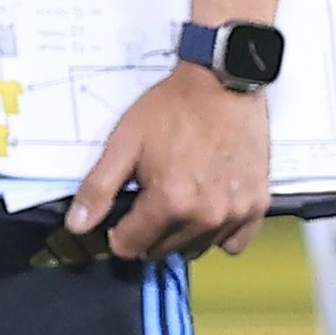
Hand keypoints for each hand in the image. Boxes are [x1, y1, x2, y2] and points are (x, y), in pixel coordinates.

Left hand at [70, 64, 271, 260]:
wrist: (223, 85)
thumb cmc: (174, 109)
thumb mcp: (124, 143)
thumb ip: (98, 188)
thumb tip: (77, 225)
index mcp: (170, 201)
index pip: (131, 245)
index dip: (118, 232)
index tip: (120, 217)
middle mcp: (205, 214)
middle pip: (163, 249)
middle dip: (147, 233)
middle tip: (147, 202)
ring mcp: (235, 212)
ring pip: (196, 248)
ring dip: (180, 236)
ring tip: (176, 202)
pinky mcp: (257, 205)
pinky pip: (235, 242)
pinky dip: (219, 234)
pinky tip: (207, 212)